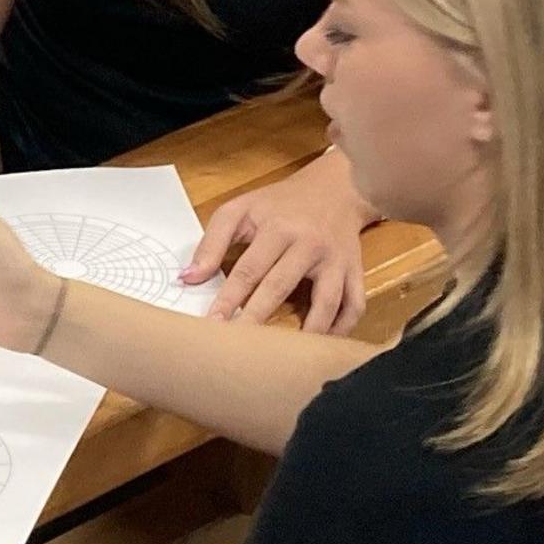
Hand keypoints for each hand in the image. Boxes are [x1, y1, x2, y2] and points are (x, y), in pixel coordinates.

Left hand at [187, 152, 368, 331]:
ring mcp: (336, 261)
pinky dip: (342, 329)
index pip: (248, 269)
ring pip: (325, 301)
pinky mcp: (356, 271)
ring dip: (306, 331)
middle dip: (257, 319)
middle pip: (280, 287)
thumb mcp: (241, 210)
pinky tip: (321, 346)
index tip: (212, 324)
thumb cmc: (280, 203)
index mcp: (278, 229)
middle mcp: (309, 245)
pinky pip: (354, 305)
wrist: (337, 187)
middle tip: (238, 349)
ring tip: (284, 356)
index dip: (229, 299)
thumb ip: (212, 241)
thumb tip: (188, 278)